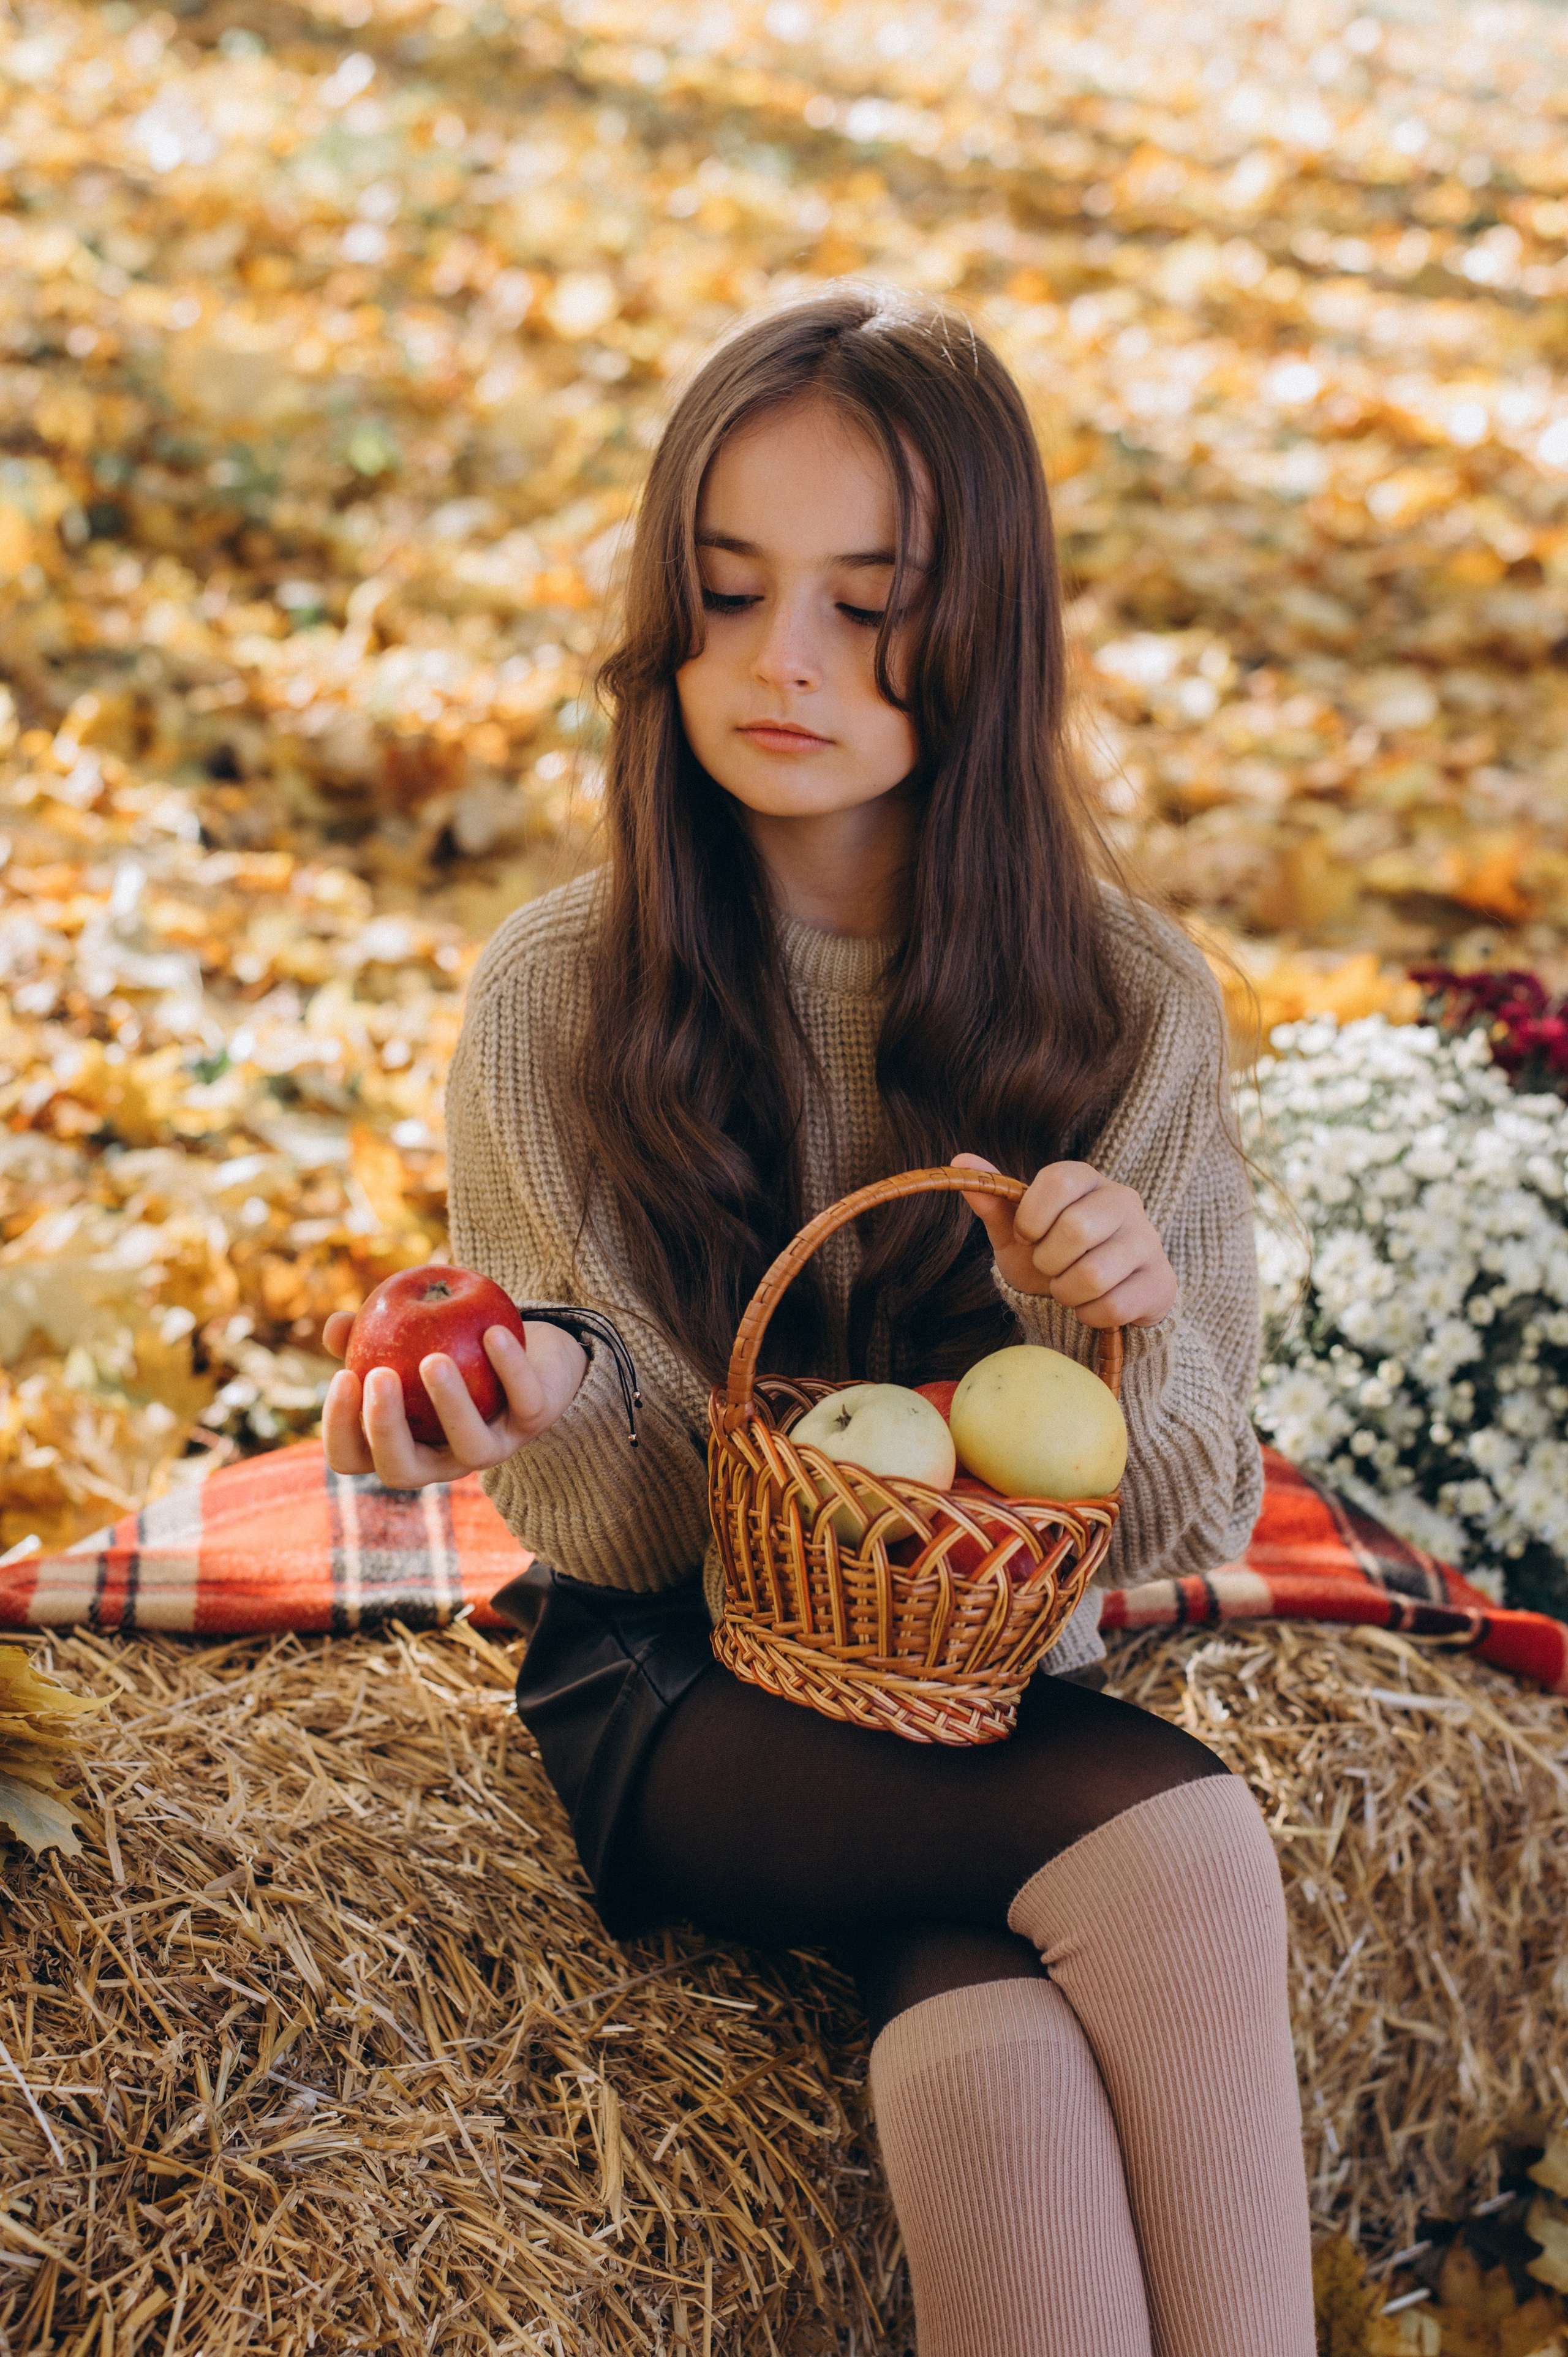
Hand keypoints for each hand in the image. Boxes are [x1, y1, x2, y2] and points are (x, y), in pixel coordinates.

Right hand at [320, 1308, 587, 1487]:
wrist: (527, 1351)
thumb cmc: (450, 1347)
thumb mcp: (405, 1336)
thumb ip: (366, 1333)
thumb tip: (335, 1325)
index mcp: (401, 1444)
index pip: (353, 1457)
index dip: (340, 1427)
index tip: (344, 1376)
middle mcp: (442, 1459)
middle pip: (401, 1470)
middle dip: (385, 1428)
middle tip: (379, 1376)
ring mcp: (491, 1447)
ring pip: (472, 1448)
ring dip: (451, 1405)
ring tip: (434, 1359)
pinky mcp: (534, 1421)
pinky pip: (524, 1400)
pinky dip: (509, 1367)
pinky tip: (492, 1332)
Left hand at [952, 1154, 1176, 1329]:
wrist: (1096, 1298)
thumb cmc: (1053, 1256)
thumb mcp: (1018, 1232)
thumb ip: (994, 1200)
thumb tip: (960, 1159)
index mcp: (1087, 1179)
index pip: (1059, 1180)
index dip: (1032, 1216)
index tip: (1027, 1235)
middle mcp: (1123, 1201)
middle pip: (1077, 1229)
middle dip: (1048, 1261)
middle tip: (1049, 1267)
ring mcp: (1147, 1241)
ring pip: (1094, 1274)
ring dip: (1067, 1292)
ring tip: (1069, 1287)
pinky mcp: (1160, 1282)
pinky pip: (1113, 1307)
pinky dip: (1089, 1315)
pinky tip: (1092, 1305)